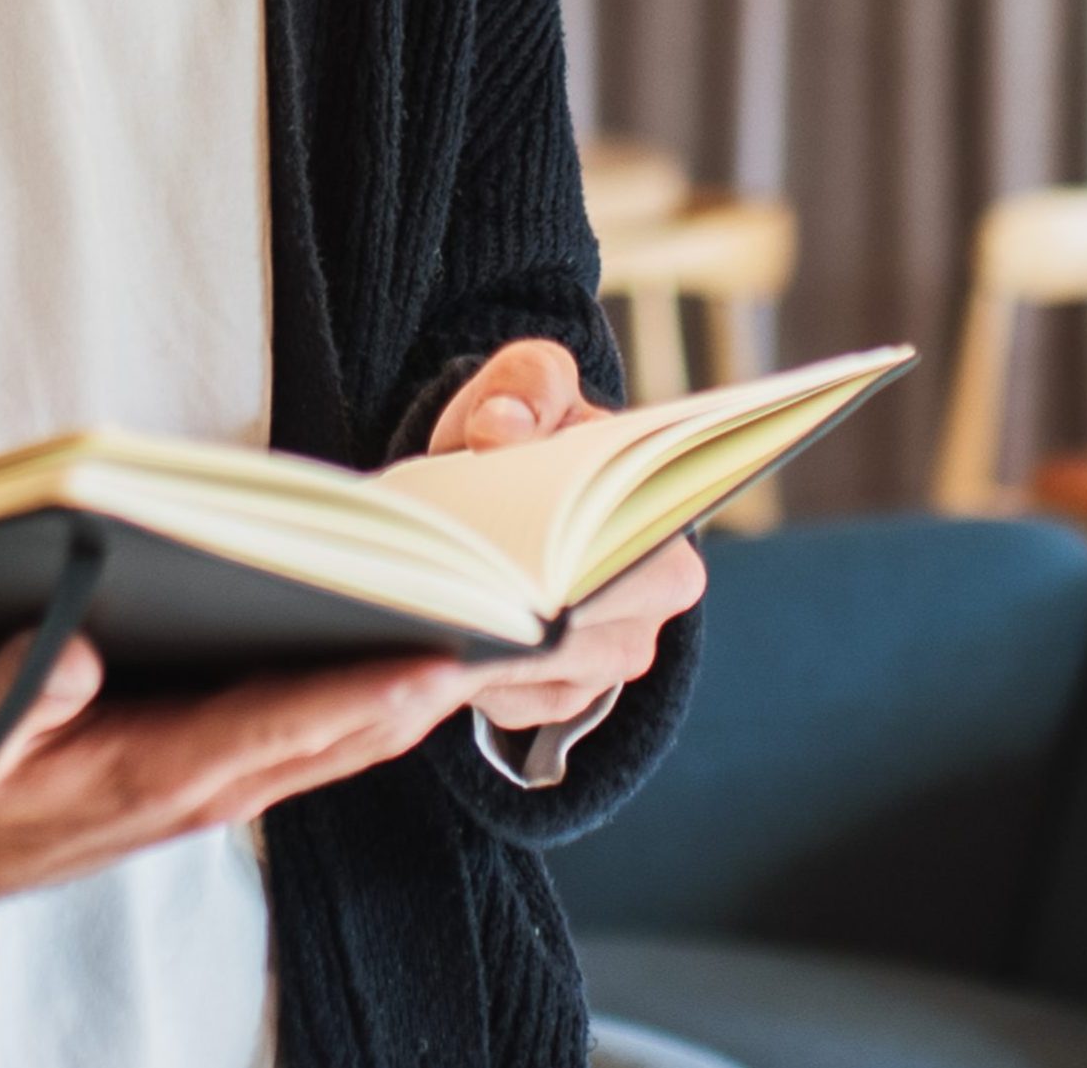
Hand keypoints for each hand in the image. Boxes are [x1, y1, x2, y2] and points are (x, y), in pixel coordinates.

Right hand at [0, 628, 488, 928]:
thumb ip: (11, 695)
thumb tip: (76, 649)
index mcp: (149, 775)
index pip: (280, 728)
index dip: (363, 692)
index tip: (444, 659)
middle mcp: (195, 789)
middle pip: (335, 737)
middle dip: (421, 690)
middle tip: (508, 633)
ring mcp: (200, 789)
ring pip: (330, 743)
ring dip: (403, 697)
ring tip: (481, 637)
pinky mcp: (191, 778)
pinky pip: (299, 740)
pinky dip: (355, 705)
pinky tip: (389, 661)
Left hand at [421, 339, 707, 735]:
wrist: (508, 490)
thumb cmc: (527, 431)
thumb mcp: (527, 386)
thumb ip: (525, 384)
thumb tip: (501, 430)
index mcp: (663, 518)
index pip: (634, 553)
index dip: (568, 549)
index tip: (506, 539)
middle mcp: (655, 601)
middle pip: (581, 628)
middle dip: (513, 610)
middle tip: (444, 581)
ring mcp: (611, 658)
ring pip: (541, 672)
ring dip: (481, 645)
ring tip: (423, 606)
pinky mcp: (560, 695)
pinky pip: (511, 702)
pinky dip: (466, 676)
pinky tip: (427, 639)